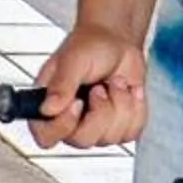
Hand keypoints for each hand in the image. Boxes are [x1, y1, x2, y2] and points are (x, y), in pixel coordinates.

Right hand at [24, 22, 147, 149]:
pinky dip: (136, 108)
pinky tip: (129, 92)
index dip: (63, 126)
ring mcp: (95, 127)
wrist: (119, 42)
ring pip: (111, 137)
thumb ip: (61, 85)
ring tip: (115, 83)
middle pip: (83, 140)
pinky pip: (131, 132)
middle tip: (100, 87)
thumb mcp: (72, 60)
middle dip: (101, 112)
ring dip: (120, 104)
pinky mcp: (119, 127)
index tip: (78, 103)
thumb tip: (48, 109)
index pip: (46, 136)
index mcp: (50, 105)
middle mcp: (70, 120)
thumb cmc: (91, 45)